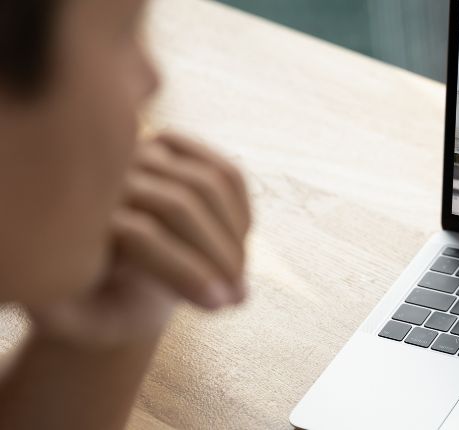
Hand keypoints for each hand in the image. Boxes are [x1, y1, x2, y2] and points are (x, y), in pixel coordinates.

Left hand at [28, 132, 250, 348]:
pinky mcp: (177, 151)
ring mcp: (145, 154)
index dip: (185, 271)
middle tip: (238, 298)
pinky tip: (241, 247)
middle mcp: (108, 174)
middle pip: (180, 205)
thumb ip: (68, 318)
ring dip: (233, 236)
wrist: (117, 281)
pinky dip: (242, 211)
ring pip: (209, 185)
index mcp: (77, 216)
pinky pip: (228, 173)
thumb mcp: (82, 322)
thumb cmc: (98, 309)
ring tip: (240, 280)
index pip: (140, 233)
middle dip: (217, 255)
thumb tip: (75, 297)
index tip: (218, 307)